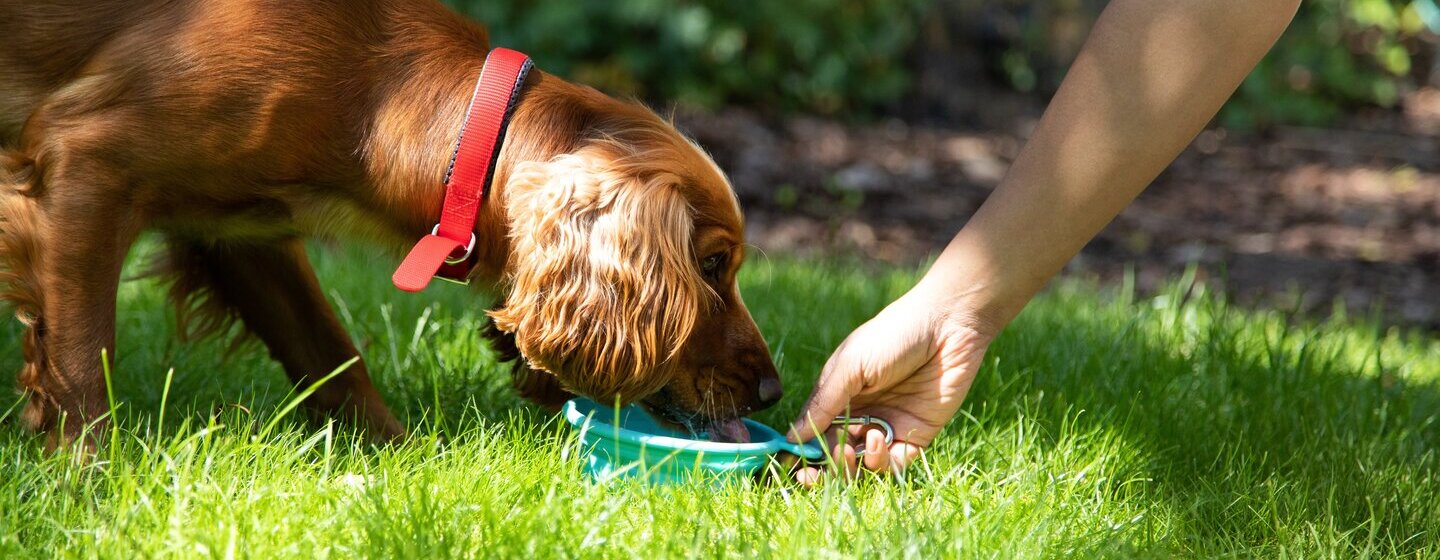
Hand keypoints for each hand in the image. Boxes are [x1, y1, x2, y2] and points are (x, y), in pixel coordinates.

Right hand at [788, 286, 993, 484]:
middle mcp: (861, 415)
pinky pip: (895, 464)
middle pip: (835, 454)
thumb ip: (823, 404)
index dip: (801, 451)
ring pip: (862, 466)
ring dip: (850, 467)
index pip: (813, 432)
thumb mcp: (850, 366)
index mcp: (839, 396)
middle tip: (811, 476)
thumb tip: (792, 437)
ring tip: (850, 450)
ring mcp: (888, 426)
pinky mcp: (917, 435)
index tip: (790, 466)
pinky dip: (883, 462)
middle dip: (822, 469)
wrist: (947, 326)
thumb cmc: (892, 335)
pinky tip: (880, 440)